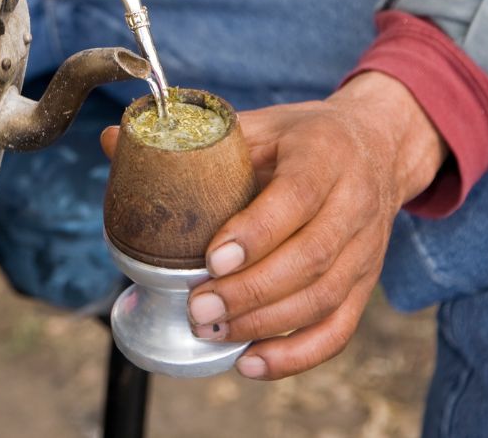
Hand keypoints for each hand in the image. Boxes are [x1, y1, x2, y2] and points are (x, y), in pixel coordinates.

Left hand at [101, 72, 445, 379]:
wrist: (378, 146)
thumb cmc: (304, 138)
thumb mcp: (258, 124)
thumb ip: (193, 139)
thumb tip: (109, 141)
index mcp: (324, 155)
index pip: (297, 197)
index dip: (255, 232)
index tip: (211, 257)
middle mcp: (354, 202)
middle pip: (311, 258)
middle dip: (251, 290)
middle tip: (198, 307)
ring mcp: (364, 248)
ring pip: (323, 298)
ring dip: (265, 323)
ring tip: (212, 331)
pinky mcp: (364, 282)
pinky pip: (338, 329)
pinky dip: (296, 355)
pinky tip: (250, 363)